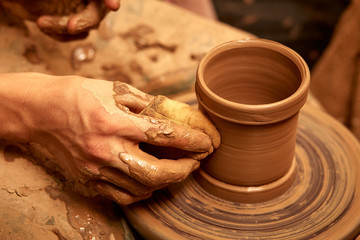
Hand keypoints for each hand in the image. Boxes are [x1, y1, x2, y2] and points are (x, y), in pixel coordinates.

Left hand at [0, 0, 119, 40]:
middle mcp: (86, 0)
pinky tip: (43, 25)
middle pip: (96, 15)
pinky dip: (58, 34)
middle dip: (83, 21)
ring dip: (62, 28)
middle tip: (70, 26)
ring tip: (41, 22)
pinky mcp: (70, 26)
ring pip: (83, 29)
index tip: (113, 6)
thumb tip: (104, 5)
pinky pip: (71, 37)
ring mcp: (79, 13)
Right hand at [16, 74, 211, 204]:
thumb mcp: (115, 90)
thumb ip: (148, 104)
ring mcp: (95, 169)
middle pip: (155, 172)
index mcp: (113, 122)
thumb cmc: (79, 95)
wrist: (42, 112)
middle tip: (196, 161)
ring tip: (178, 168)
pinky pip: (124, 196)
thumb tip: (177, 115)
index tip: (207, 142)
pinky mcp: (89, 180)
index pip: (162, 135)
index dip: (191, 140)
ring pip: (142, 188)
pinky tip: (152, 180)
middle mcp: (104, 149)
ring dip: (167, 180)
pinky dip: (144, 191)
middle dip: (184, 169)